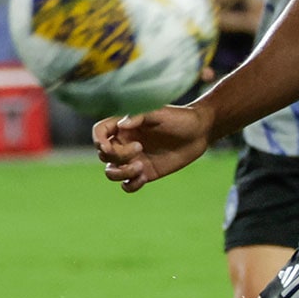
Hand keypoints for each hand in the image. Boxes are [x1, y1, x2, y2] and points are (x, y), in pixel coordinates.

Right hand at [93, 105, 213, 191]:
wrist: (200, 132)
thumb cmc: (180, 117)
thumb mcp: (160, 112)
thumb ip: (139, 116)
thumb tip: (120, 126)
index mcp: (125, 126)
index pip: (99, 132)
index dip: (98, 141)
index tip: (108, 146)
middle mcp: (126, 142)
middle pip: (104, 155)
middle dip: (117, 156)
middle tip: (140, 148)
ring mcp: (134, 159)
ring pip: (111, 172)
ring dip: (121, 173)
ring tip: (140, 168)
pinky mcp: (145, 172)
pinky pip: (128, 185)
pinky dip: (131, 185)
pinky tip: (145, 177)